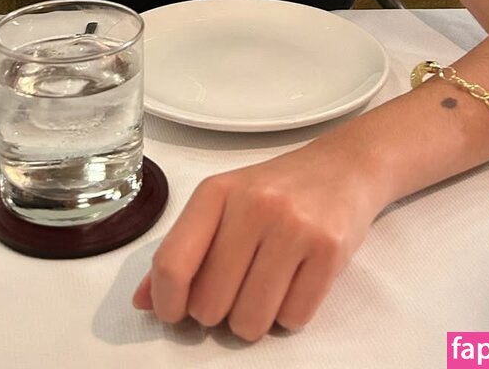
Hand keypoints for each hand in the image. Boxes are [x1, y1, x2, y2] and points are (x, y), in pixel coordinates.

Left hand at [133, 136, 383, 340]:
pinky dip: (290, 316)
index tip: (175, 313)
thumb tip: (144, 302)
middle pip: (210, 304)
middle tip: (236, 289)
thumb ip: (182, 250)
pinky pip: (293, 320)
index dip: (167, 303)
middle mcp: (253, 205)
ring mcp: (294, 227)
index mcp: (216, 191)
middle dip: (219, 312)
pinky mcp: (330, 250)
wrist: (344, 167)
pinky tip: (295, 283)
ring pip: (251, 321)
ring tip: (266, 286)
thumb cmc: (276, 190)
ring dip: (254, 320)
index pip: (172, 263)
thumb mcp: (223, 204)